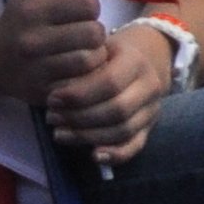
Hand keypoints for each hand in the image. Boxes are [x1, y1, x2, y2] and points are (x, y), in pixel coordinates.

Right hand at [0, 0, 106, 103]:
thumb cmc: (17, 19)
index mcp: (30, 10)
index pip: (87, 4)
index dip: (88, 5)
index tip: (80, 11)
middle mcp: (33, 40)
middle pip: (93, 33)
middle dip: (94, 31)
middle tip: (84, 33)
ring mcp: (38, 69)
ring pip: (91, 60)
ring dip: (94, 55)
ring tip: (83, 50)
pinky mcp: (45, 91)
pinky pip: (82, 83)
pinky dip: (86, 76)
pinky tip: (77, 70)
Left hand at [44, 24, 174, 165]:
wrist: (142, 59)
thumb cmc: (106, 53)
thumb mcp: (95, 47)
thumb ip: (81, 64)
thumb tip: (56, 91)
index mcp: (135, 61)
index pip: (110, 82)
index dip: (79, 94)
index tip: (52, 99)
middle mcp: (150, 87)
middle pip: (117, 110)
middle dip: (79, 118)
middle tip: (51, 118)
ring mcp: (152, 109)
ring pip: (124, 130)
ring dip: (88, 136)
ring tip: (59, 133)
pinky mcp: (149, 128)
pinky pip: (136, 145)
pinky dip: (116, 155)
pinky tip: (94, 156)